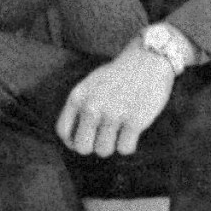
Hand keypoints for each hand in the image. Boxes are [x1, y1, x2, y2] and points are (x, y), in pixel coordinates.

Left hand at [55, 47, 176, 157]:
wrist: (148, 60)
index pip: (63, 131)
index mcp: (78, 97)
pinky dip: (128, 145)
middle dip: (93, 146)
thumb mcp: (90, 84)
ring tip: (119, 132)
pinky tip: (132, 132)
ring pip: (104, 150)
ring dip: (112, 145)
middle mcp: (92, 107)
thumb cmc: (118, 75)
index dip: (72, 142)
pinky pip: (125, 149)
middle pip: (82, 147)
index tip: (85, 140)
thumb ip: (80, 106)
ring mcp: (113, 114)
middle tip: (103, 138)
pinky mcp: (134, 121)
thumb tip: (73, 138)